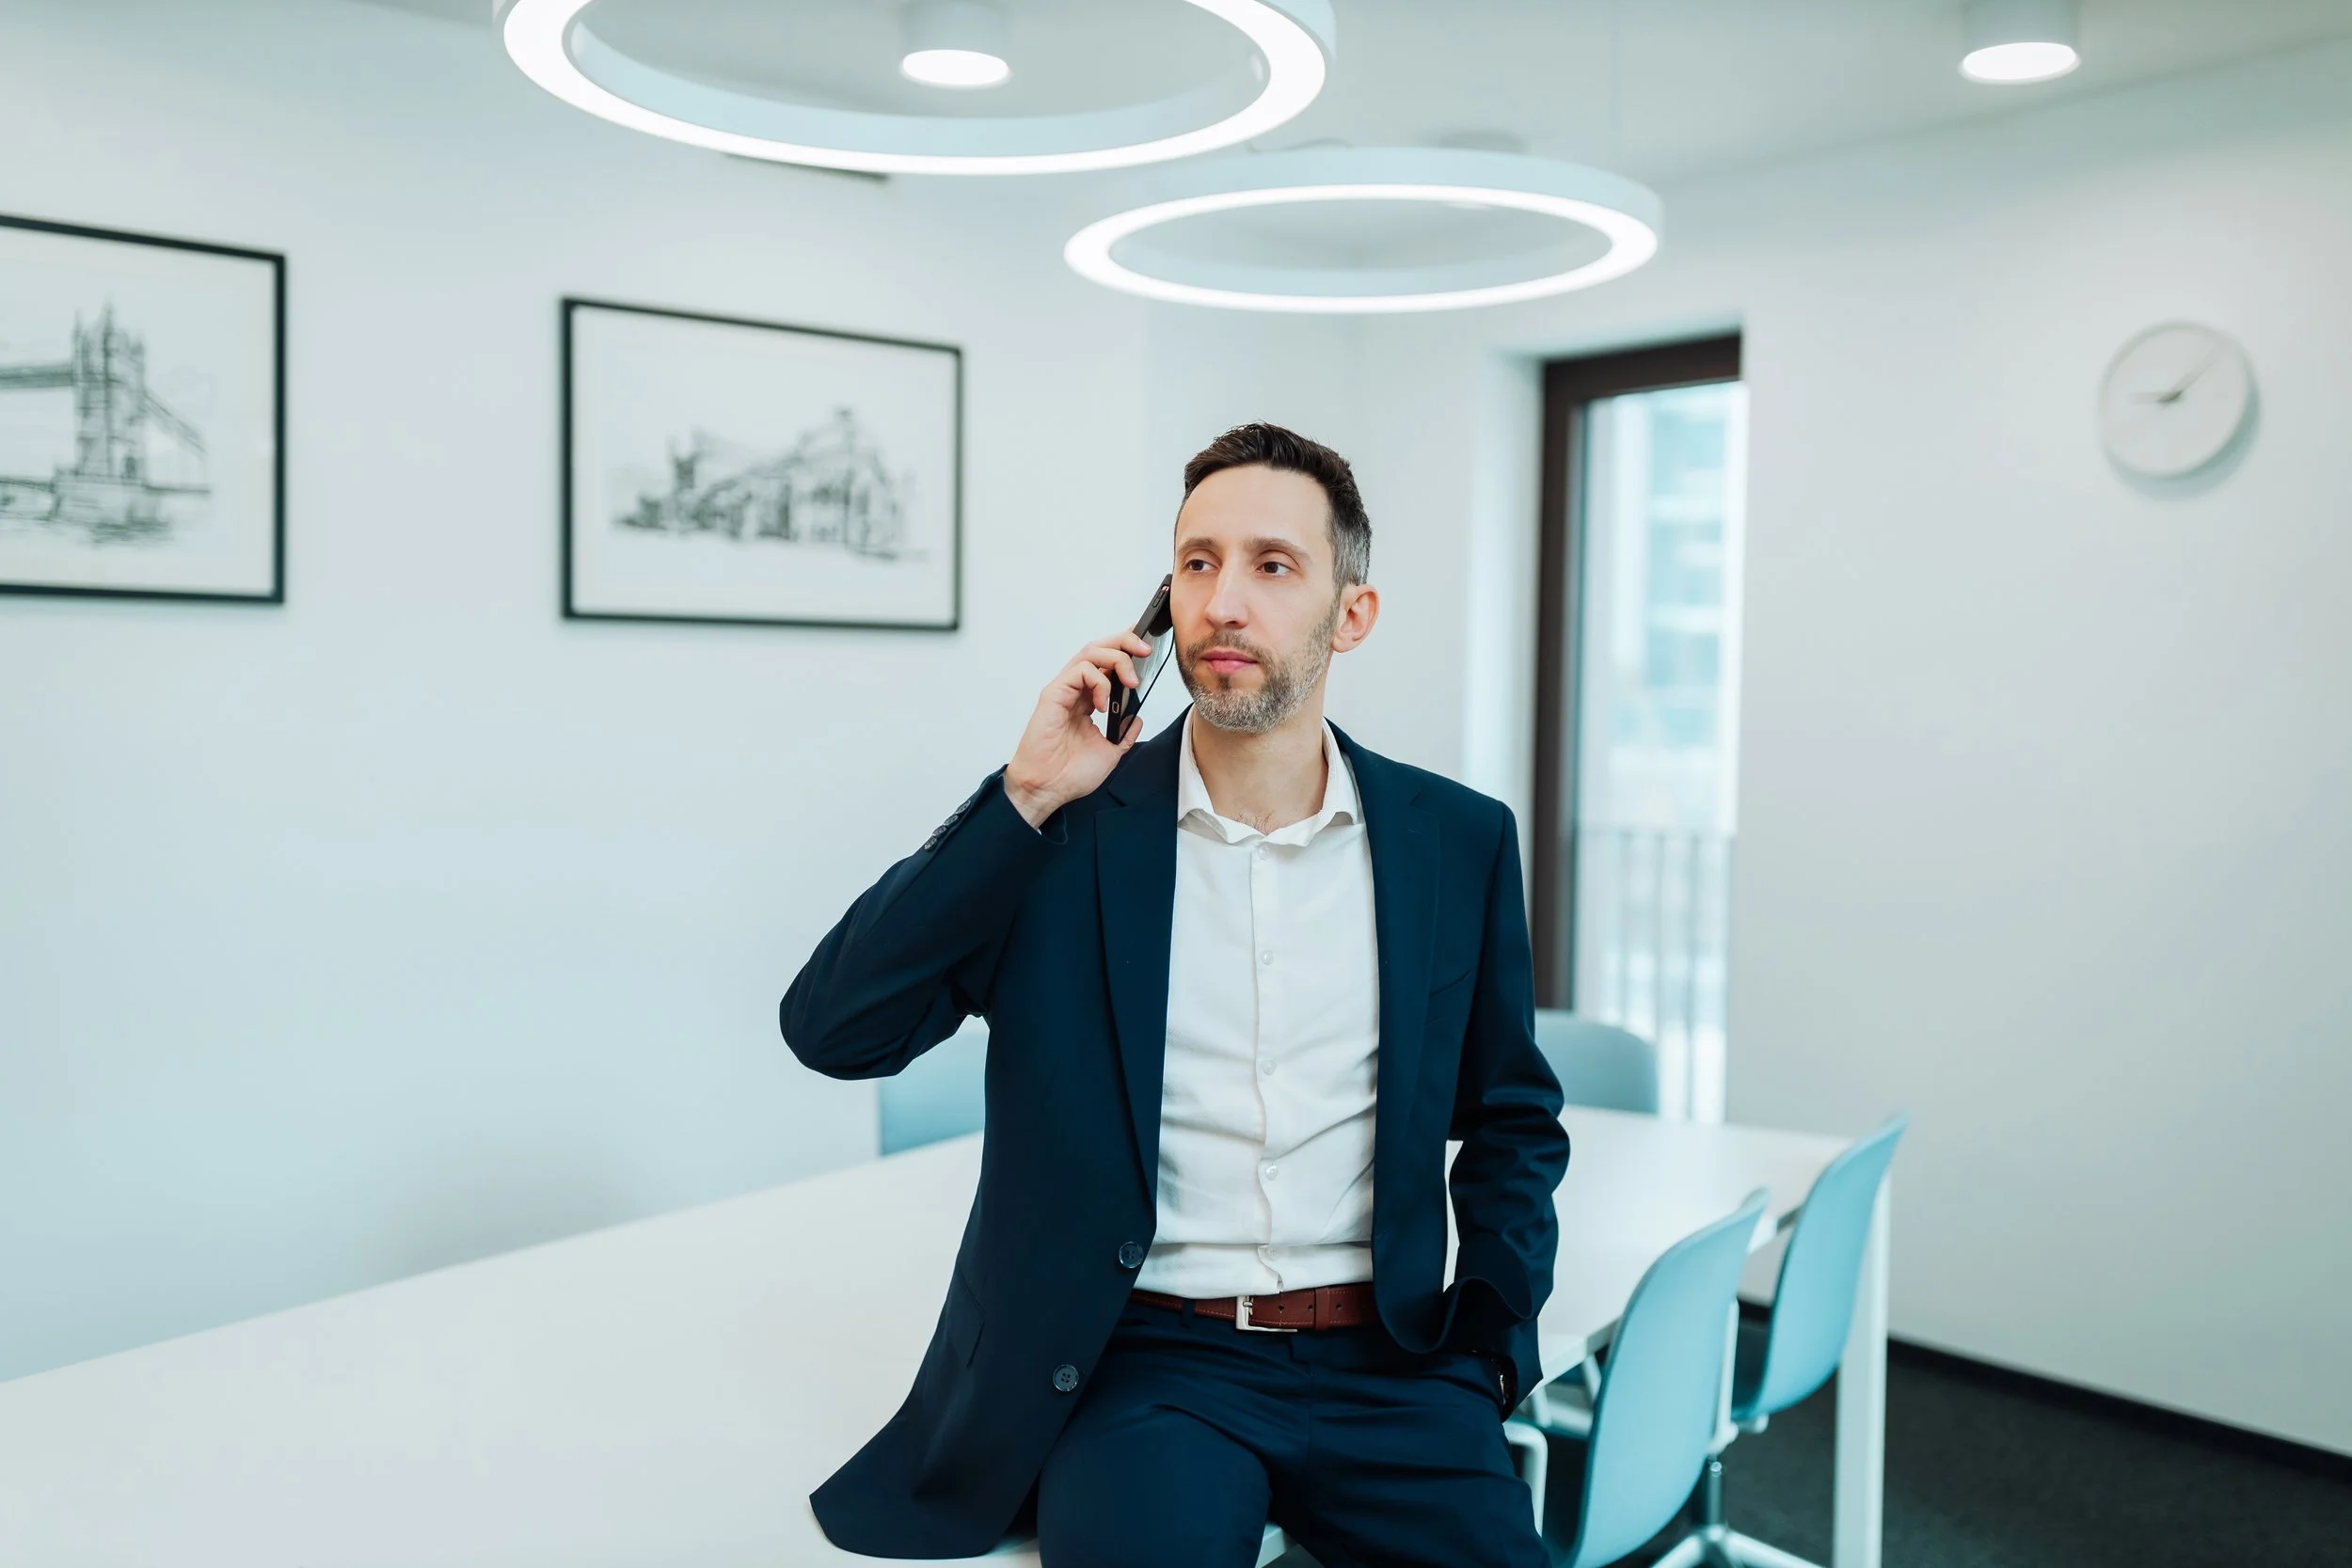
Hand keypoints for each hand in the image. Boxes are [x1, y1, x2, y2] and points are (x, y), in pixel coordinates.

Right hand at [1002, 630, 1155, 827]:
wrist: (1048, 789)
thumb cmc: (1069, 774)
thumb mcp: (1110, 752)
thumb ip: (1124, 733)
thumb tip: (1136, 718)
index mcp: (1087, 700)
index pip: (1106, 664)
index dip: (1125, 649)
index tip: (1146, 649)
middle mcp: (1075, 690)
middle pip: (1098, 648)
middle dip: (1124, 642)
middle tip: (1145, 651)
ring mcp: (1064, 690)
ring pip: (1090, 652)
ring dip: (1117, 659)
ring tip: (1132, 681)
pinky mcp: (1054, 694)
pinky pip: (1080, 671)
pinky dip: (1099, 681)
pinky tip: (1102, 704)